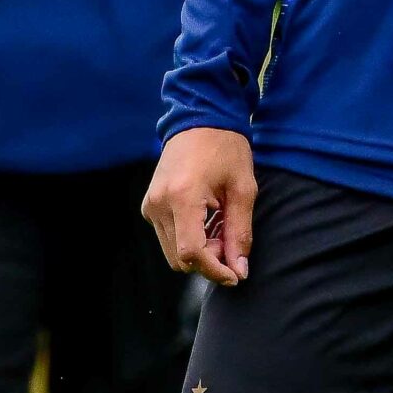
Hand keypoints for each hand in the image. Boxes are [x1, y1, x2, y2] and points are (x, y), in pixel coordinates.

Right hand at [142, 127, 257, 285]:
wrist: (200, 117)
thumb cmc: (225, 148)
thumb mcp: (242, 189)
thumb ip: (240, 232)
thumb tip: (239, 270)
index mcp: (182, 197)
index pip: (192, 254)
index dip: (214, 270)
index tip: (235, 275)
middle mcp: (159, 204)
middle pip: (180, 258)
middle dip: (208, 261)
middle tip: (232, 244)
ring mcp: (150, 204)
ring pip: (172, 252)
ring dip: (199, 251)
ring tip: (221, 227)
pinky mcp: (150, 204)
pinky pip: (168, 236)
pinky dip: (188, 239)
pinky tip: (207, 221)